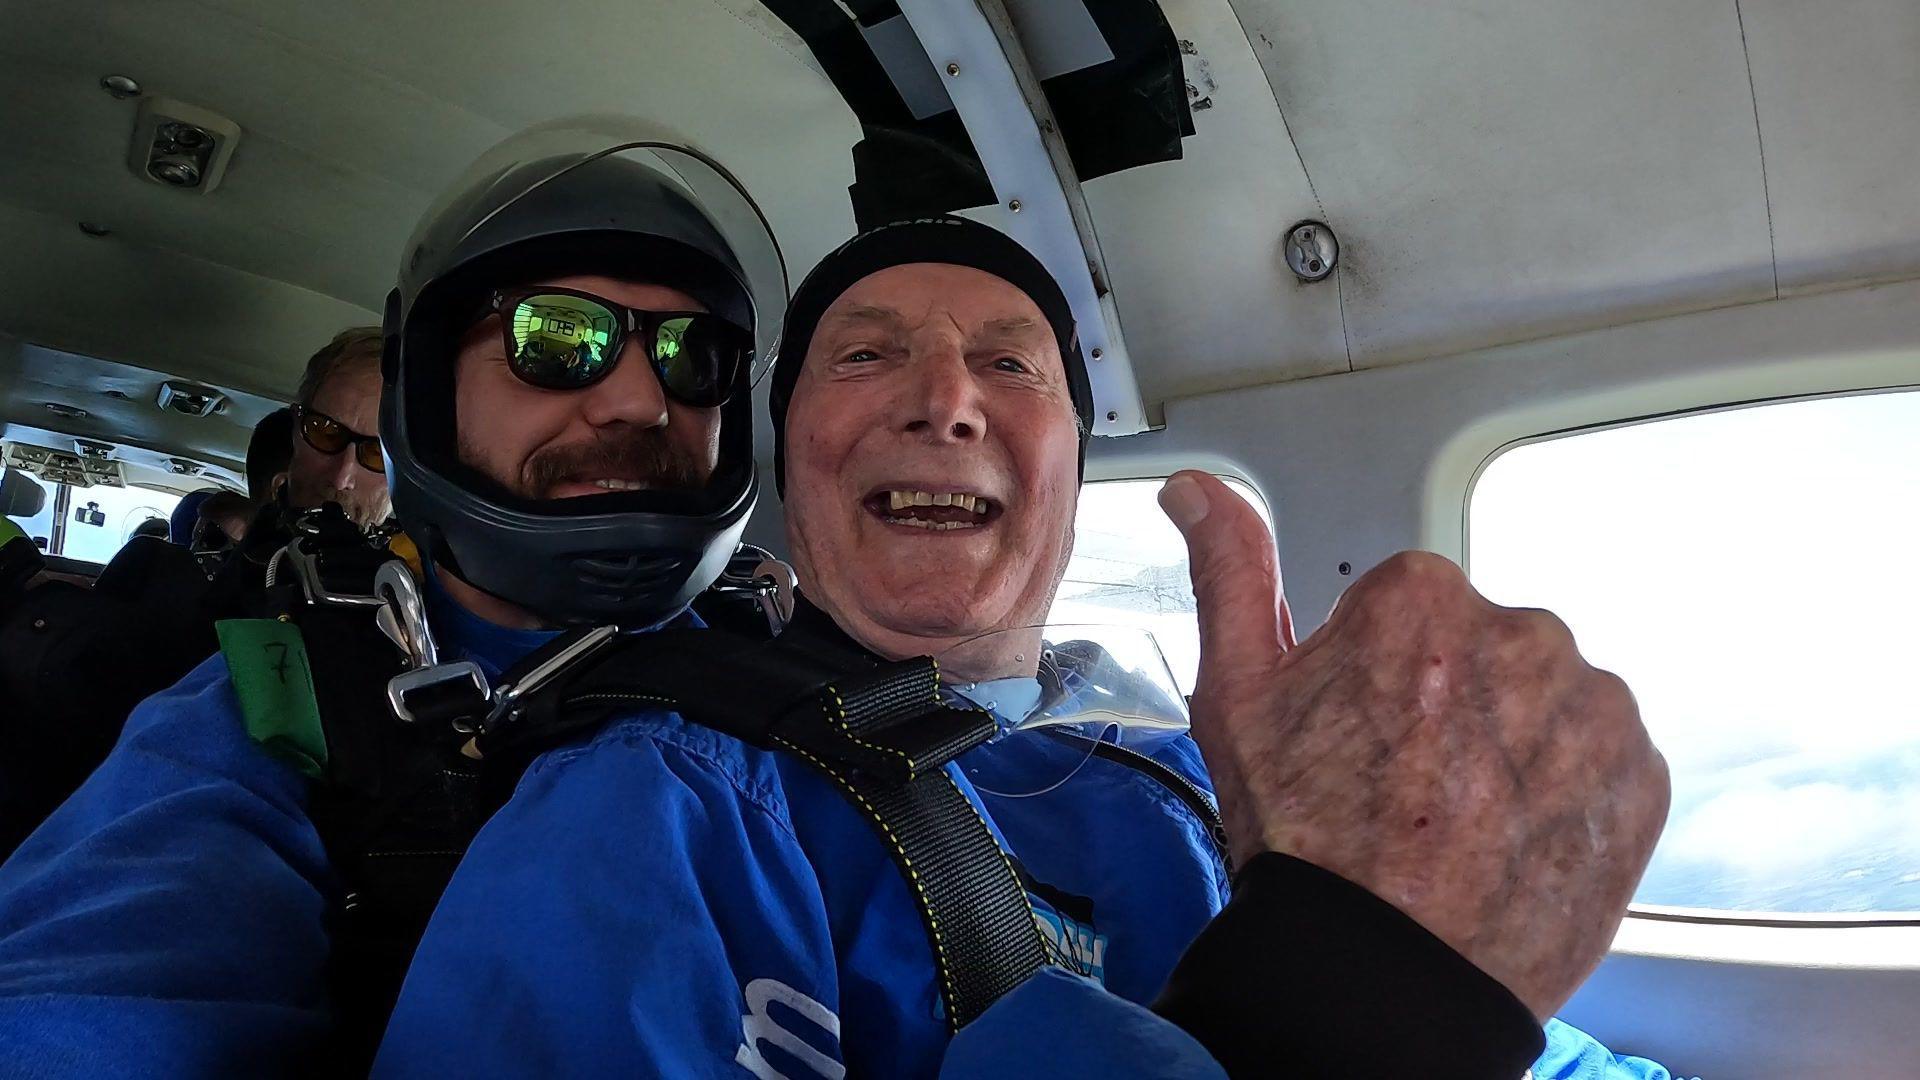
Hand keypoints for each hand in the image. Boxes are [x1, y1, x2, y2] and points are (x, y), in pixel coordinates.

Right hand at [1159, 471, 1668, 1019]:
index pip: (1411, 612)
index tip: (1362, 738)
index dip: (1377, 679)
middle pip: (1483, 650)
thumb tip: (1200, 491)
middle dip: (1452, 704)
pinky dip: (1567, 793)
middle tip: (1407, 787)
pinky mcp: (1643, 774)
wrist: (1386, 974)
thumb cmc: (1307, 843)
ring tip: (1461, 822)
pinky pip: (1602, 760)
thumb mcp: (1239, 698)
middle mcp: (1519, 631)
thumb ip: (1230, 574)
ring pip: (1545, 704)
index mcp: (1420, 600)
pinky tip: (1512, 839)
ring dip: (1515, 747)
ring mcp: (1592, 705)